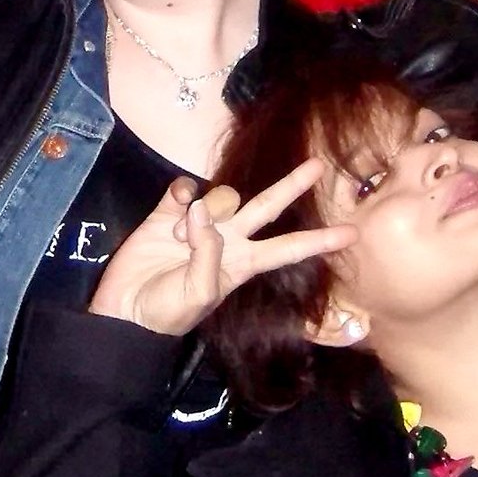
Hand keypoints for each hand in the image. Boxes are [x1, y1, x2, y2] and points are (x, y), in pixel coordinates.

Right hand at [88, 161, 358, 337]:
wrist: (126, 311)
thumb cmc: (168, 311)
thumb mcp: (199, 292)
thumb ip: (208, 252)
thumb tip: (199, 209)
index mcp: (243, 264)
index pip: (288, 248)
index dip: (318, 241)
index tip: (352, 234)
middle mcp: (228, 240)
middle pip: (267, 207)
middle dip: (292, 186)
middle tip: (318, 165)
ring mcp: (198, 224)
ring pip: (223, 196)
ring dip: (209, 209)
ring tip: (180, 237)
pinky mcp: (167, 214)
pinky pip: (184, 190)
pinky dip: (182, 193)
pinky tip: (174, 208)